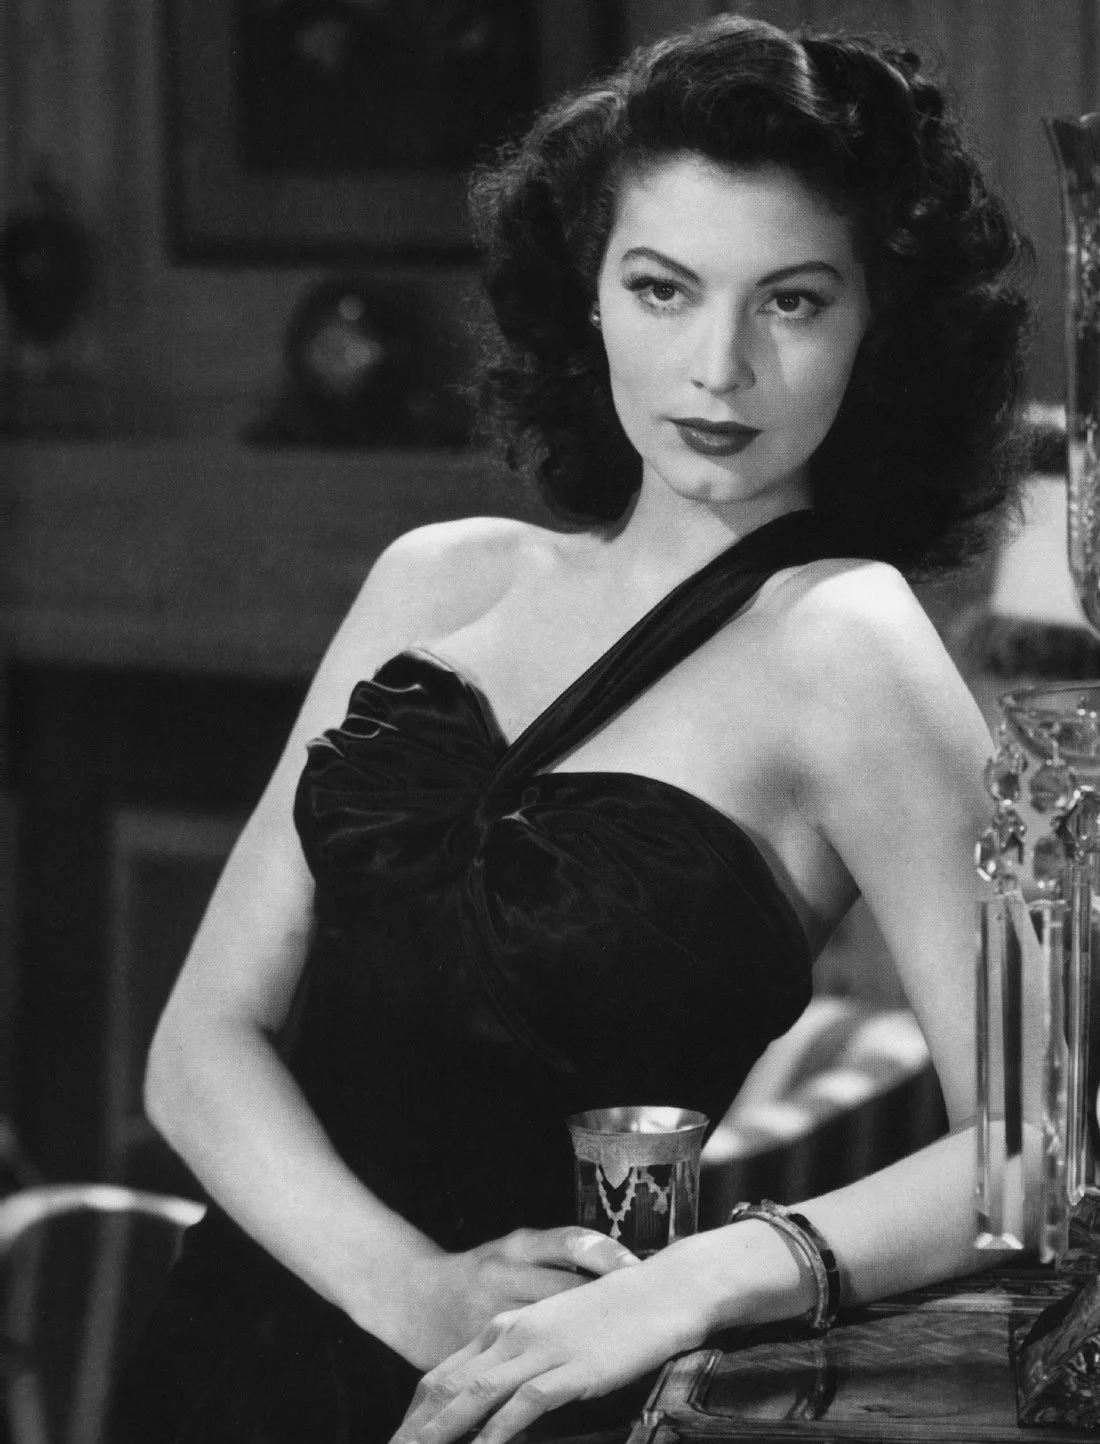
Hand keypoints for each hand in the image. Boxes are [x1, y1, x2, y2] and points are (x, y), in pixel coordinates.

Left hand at [389, 1249, 708, 1443]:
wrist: (661, 1291)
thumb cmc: (613, 1314)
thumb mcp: (556, 1332)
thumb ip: (522, 1358)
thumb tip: (497, 1400)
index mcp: (505, 1327)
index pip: (443, 1375)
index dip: (415, 1414)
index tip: (398, 1441)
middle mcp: (513, 1335)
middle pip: (447, 1388)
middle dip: (417, 1429)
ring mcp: (540, 1351)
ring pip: (475, 1396)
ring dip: (442, 1433)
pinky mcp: (570, 1368)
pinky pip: (523, 1406)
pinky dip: (496, 1434)